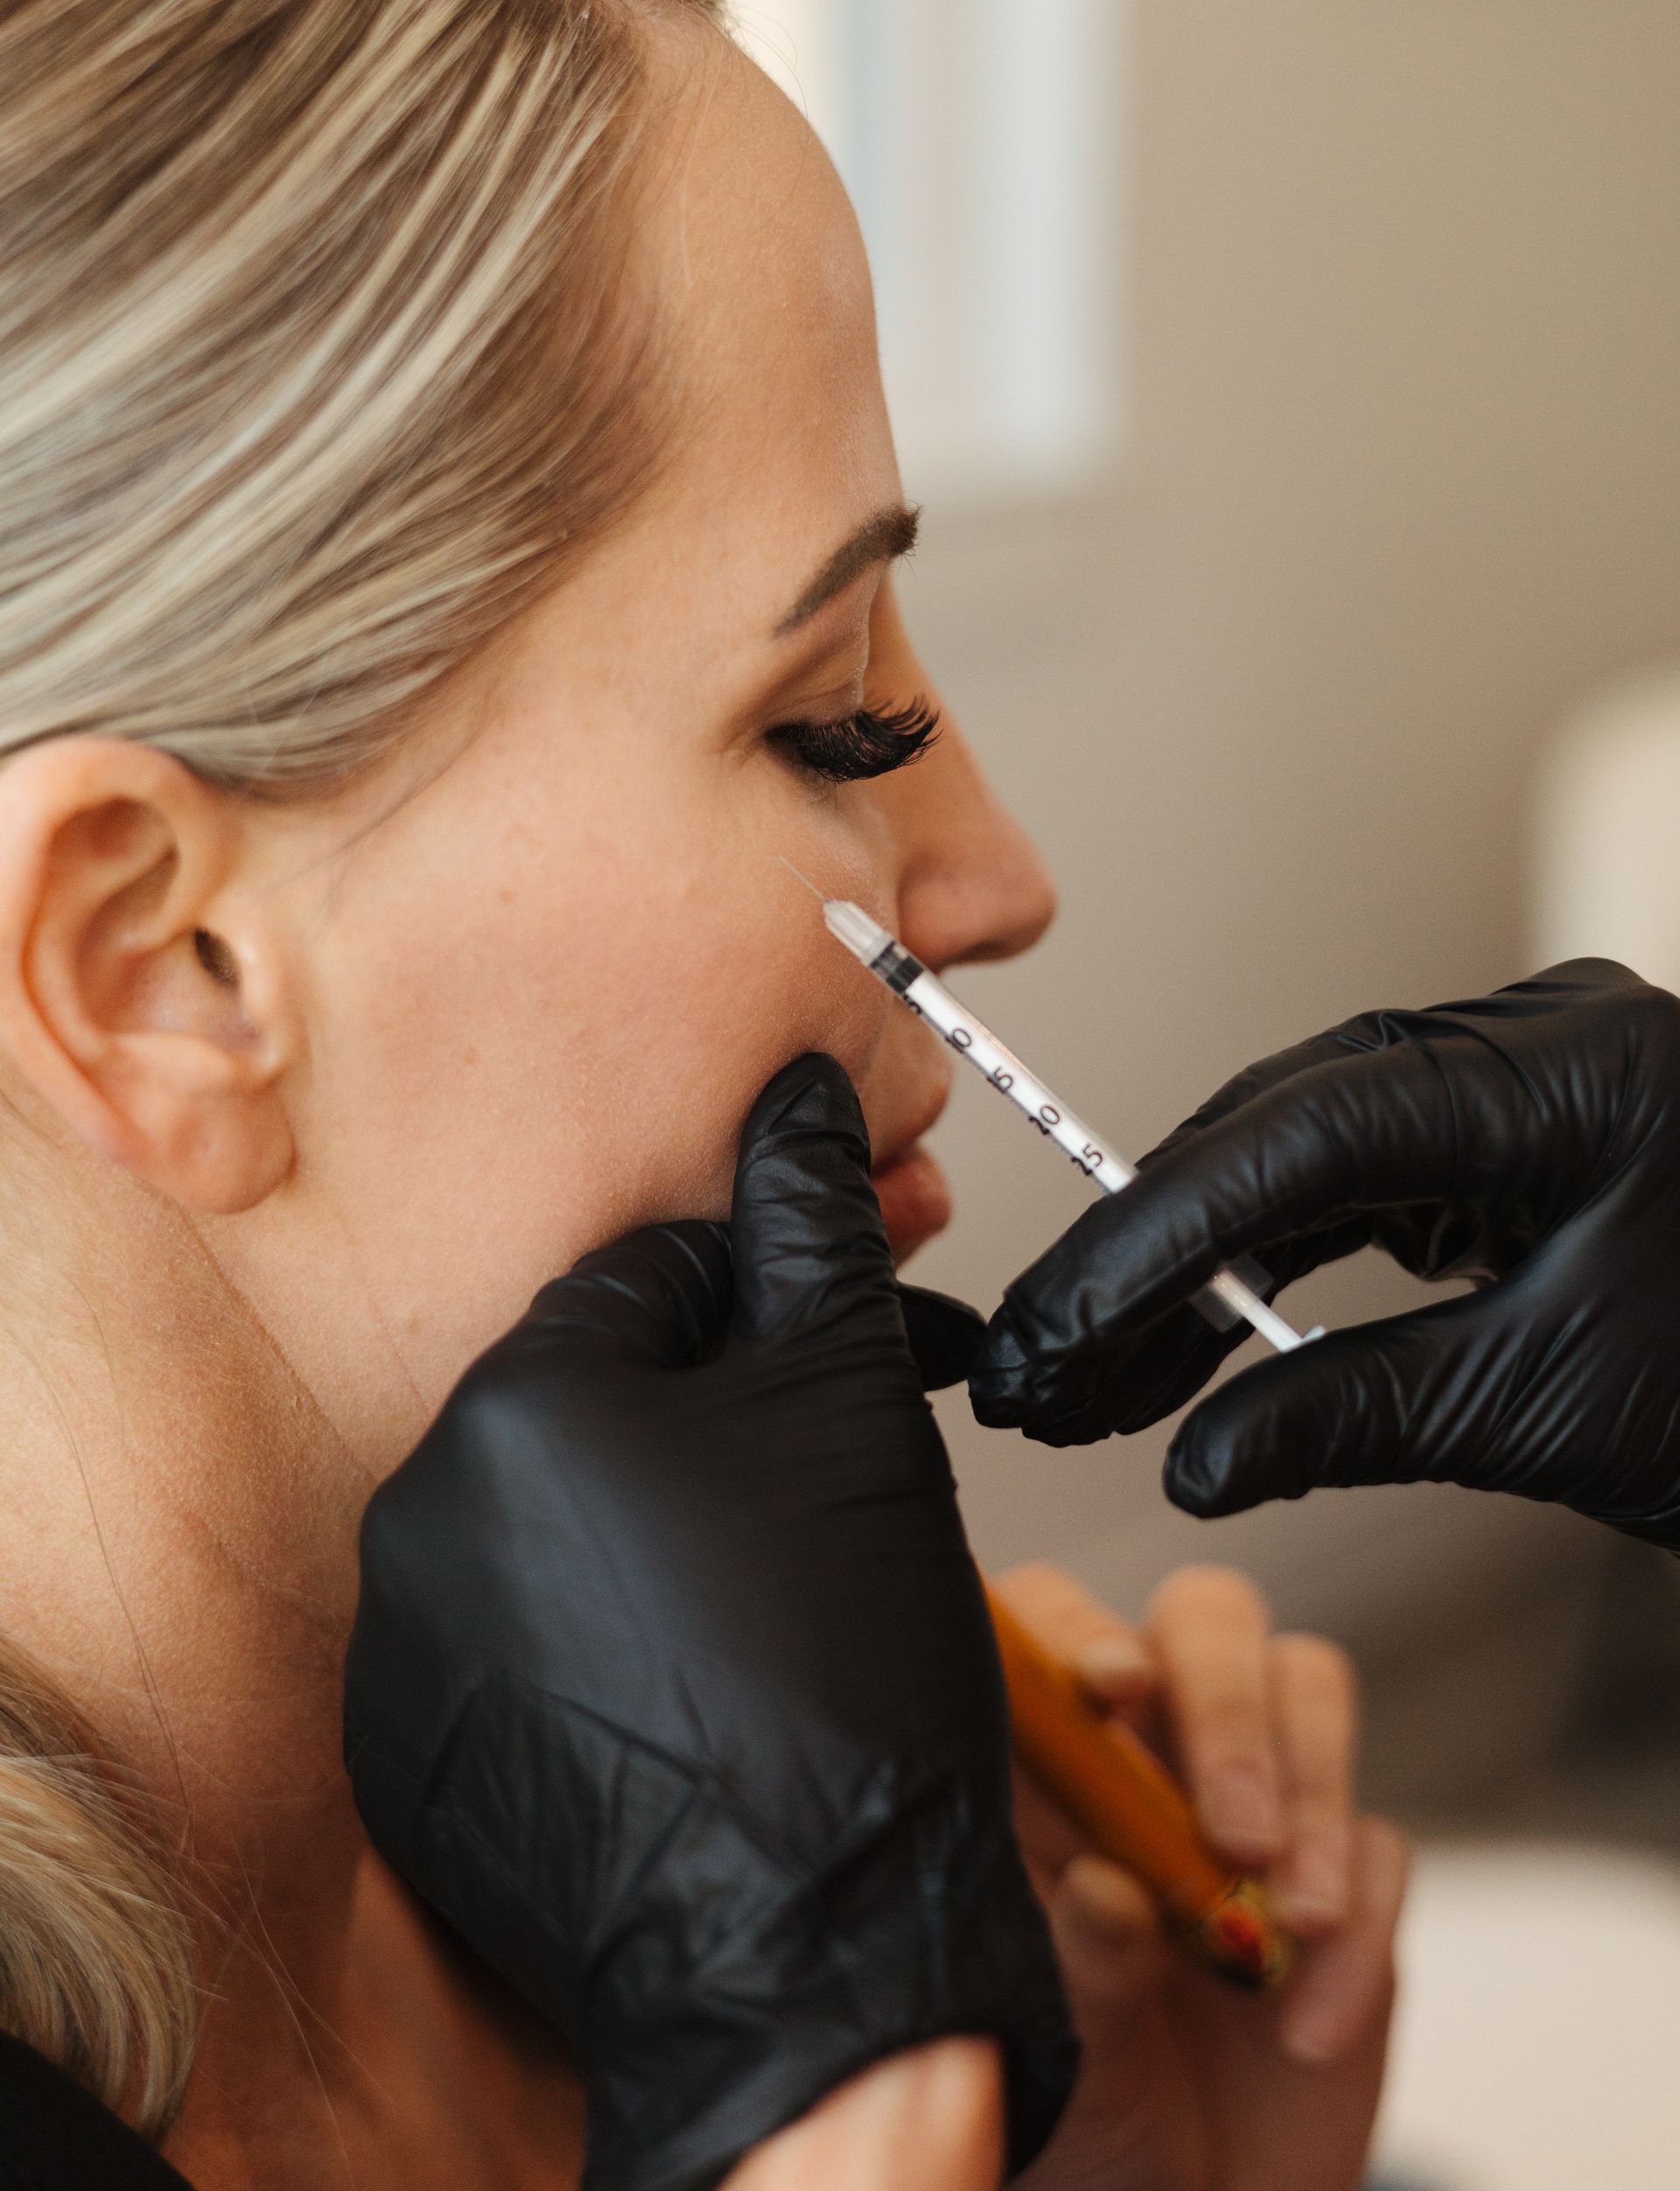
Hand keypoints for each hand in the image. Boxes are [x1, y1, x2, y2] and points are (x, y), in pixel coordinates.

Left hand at [345, 1055, 1074, 2190]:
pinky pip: (510, 1636)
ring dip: (649, 1523)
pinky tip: (687, 1676)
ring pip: (552, 1516)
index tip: (828, 1370)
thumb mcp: (852, 1405)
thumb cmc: (845, 1677)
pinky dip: (591, 1634)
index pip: (653, 1277)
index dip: (766, 1315)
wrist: (813, 1946)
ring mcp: (405, 1641)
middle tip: (805, 1487)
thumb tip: (800, 1099)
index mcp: (521, 1399)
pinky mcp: (411, 1750)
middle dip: (704, 1417)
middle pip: (593, 1395)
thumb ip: (816, 1227)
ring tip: (755, 1595)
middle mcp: (423, 1507)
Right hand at [970, 960, 1679, 1545]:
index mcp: (1566, 1070)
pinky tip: (1201, 1338)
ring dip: (1199, 1264)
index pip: (1306, 1131)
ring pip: (1308, 1151)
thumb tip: (1199, 1461)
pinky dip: (1280, 1261)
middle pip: (1285, 1125)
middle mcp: (1537, 1042)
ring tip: (1094, 1380)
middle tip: (1041, 1367)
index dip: (1159, 1233)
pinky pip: (1368, 1179)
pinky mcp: (1525, 1132)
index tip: (1063, 1325)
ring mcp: (1530, 1079)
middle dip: (1152, 1255)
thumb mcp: (1560, 1408)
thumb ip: (1358, 1415)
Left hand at [1004, 1565, 1405, 2190]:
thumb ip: (1077, 1971)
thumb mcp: (1055, 2057)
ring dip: (1313, 1792)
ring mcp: (1260, 1799)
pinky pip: (1381, 1846)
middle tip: (1236, 1830)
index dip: (1076, 1626)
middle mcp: (1153, 1750)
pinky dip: (1360, 1933)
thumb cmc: (1082, 2111)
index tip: (1111, 1686)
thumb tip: (1106, 1890)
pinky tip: (1310, 2028)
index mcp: (1048, 1764)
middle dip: (1227, 1704)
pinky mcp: (1349, 1873)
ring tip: (1293, 1923)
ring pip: (1306, 1686)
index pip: (1052, 1625)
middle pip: (1205, 1621)